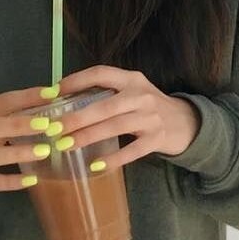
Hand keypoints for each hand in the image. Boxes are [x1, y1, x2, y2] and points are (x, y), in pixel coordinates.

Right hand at [0, 84, 57, 199]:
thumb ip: (11, 113)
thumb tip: (51, 102)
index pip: (3, 101)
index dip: (27, 96)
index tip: (52, 93)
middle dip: (21, 124)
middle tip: (47, 124)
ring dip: (19, 152)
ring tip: (45, 151)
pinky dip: (12, 181)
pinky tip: (32, 179)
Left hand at [50, 66, 201, 167]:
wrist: (185, 122)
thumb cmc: (148, 107)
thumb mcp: (132, 92)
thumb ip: (106, 93)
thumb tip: (64, 102)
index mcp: (131, 79)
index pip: (101, 73)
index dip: (76, 81)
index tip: (53, 92)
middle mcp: (141, 96)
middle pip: (105, 105)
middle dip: (77, 117)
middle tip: (54, 128)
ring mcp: (151, 117)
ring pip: (115, 126)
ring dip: (89, 136)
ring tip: (66, 145)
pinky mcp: (157, 139)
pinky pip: (132, 151)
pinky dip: (113, 159)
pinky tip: (95, 166)